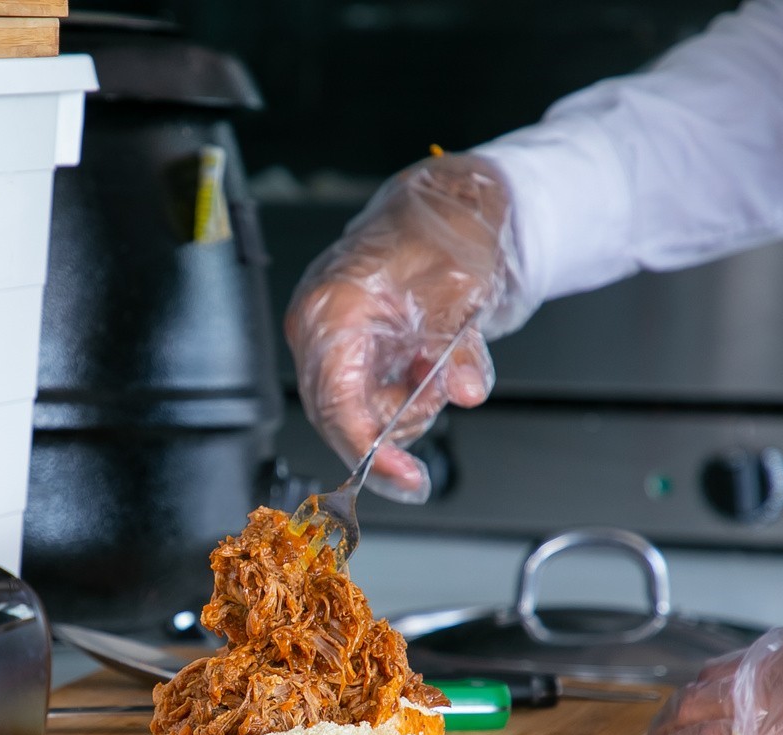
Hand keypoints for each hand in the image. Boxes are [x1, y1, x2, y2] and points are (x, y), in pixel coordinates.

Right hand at [285, 153, 513, 503]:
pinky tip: (424, 364)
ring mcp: (328, 343)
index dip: (370, 450)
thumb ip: (458, 348)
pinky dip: (403, 398)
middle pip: (340, 418)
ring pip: (358, 416)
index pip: (336, 403)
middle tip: (441, 389)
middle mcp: (317, 329)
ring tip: (436, 361)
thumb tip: (465, 390)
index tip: (406, 479)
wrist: (448, 207)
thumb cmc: (443, 232)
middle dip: (395, 425)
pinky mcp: (344, 353)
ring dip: (406, 407)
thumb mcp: (461, 289)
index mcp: (330, 310)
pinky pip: (367, 401)